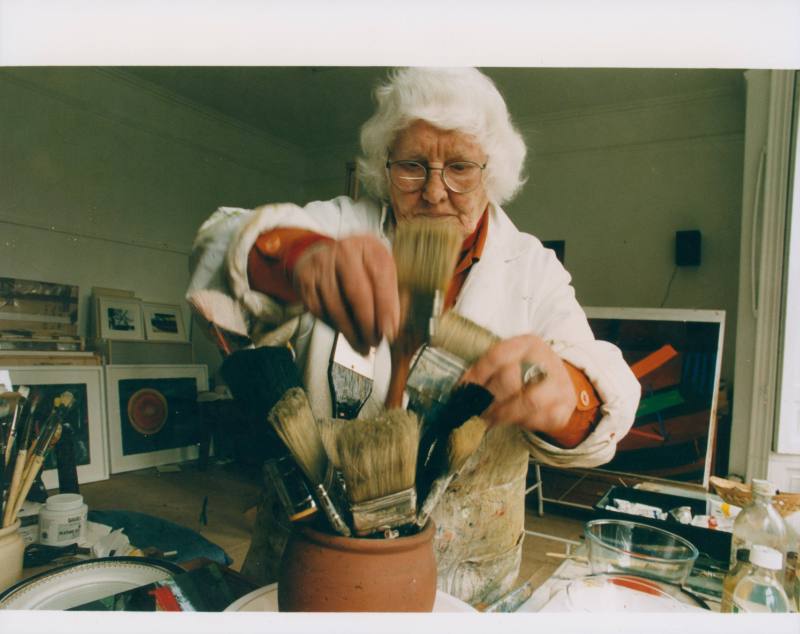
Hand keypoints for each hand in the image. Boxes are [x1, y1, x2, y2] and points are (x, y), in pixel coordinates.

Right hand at [292, 235, 399, 354]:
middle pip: (356, 292)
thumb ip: (390, 296)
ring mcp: (321, 265)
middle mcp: (344, 251)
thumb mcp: (378, 271)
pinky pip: (320, 311)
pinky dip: (334, 327)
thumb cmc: (357, 266)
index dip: (386, 306)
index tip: (390, 331)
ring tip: (362, 346)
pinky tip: (345, 333)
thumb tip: (391, 327)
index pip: (380, 276)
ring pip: (336, 306)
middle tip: (375, 342)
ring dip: (351, 332)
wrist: (322, 254)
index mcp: (368, 246)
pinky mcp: (305, 281)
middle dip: (368, 324)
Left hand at [459, 334, 576, 435]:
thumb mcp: (508, 359)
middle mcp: (547, 360)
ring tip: (490, 419)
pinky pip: (541, 420)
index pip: (497, 356)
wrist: (557, 378)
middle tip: (476, 409)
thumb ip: (485, 369)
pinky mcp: (565, 406)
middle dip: (489, 399)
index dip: (477, 375)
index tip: (463, 390)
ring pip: (529, 402)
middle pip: (511, 381)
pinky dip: (524, 423)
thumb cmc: (524, 369)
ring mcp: (560, 383)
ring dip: (504, 415)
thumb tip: (461, 389)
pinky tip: (514, 420)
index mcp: (528, 344)